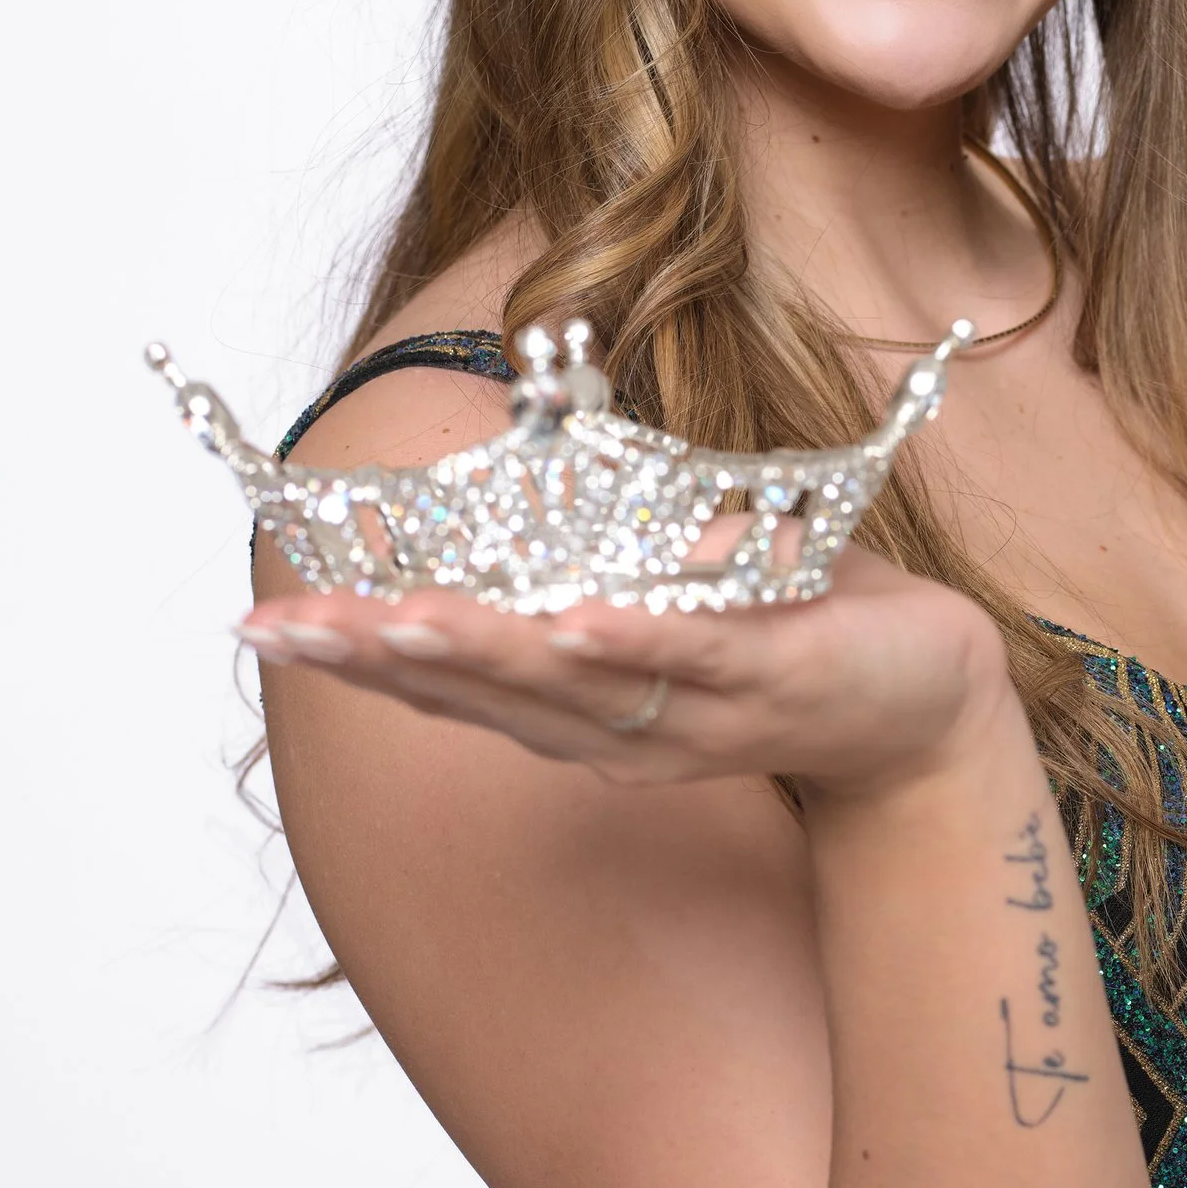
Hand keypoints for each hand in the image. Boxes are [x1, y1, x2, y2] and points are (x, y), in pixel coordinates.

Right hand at [238, 544, 1010, 800]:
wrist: (924, 703)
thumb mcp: (668, 587)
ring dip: (483, 648)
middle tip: (278, 630)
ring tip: (398, 621)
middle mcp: (614, 724)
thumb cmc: (786, 630)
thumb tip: (516, 463)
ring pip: (569, 682)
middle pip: (477, 689)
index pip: (447, 679)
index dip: (355, 653)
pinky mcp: (770, 684)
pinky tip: (575, 623)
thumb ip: (592, 549)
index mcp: (579, 698)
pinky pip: (692, 661)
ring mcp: (689, 710)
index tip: (262, 624)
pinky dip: (631, 642)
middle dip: (376, 656)